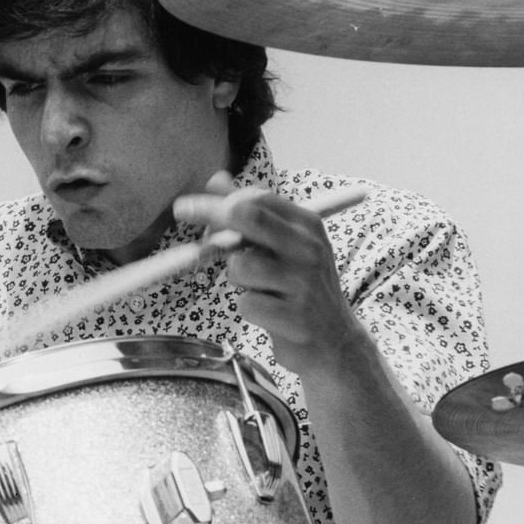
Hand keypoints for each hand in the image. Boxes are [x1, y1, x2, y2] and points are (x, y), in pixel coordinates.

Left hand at [174, 171, 359, 374]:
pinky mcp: (294, 318)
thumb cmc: (303, 289)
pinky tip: (270, 313)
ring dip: (237, 279)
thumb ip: (252, 213)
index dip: (218, 200)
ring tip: (259, 288)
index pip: (257, 199)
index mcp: (307, 226)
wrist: (337, 343)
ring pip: (239, 266)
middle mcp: (308, 249)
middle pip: (248, 217)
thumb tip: (217, 179)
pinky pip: (246, 305)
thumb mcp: (286, 246)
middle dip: (211, 216)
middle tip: (186, 217)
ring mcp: (303, 284)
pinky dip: (249, 309)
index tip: (189, 206)